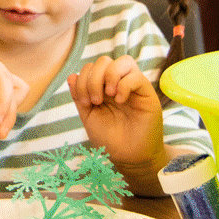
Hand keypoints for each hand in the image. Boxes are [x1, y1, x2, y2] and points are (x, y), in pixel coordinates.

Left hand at [66, 55, 166, 179]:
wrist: (129, 157)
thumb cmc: (110, 138)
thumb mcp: (89, 117)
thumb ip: (79, 96)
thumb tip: (71, 75)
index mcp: (102, 87)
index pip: (91, 67)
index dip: (83, 80)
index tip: (84, 103)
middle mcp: (117, 83)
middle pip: (104, 60)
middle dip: (94, 79)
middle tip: (95, 101)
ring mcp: (133, 86)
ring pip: (123, 61)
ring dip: (109, 76)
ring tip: (108, 96)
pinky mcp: (147, 93)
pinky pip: (136, 76)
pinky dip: (124, 85)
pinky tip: (120, 101)